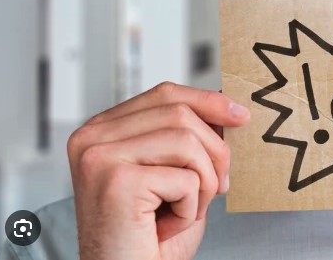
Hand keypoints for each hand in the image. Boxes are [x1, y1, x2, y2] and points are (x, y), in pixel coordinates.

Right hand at [67, 82, 249, 259]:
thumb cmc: (150, 238)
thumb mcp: (174, 174)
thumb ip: (188, 137)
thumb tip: (229, 108)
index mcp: (102, 131)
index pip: (165, 95)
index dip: (208, 101)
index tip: (241, 115)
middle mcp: (92, 138)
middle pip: (180, 113)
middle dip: (214, 151)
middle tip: (219, 186)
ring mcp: (100, 157)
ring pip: (187, 141)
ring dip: (204, 183)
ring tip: (188, 210)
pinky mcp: (116, 181)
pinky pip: (185, 178)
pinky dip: (190, 207)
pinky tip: (167, 225)